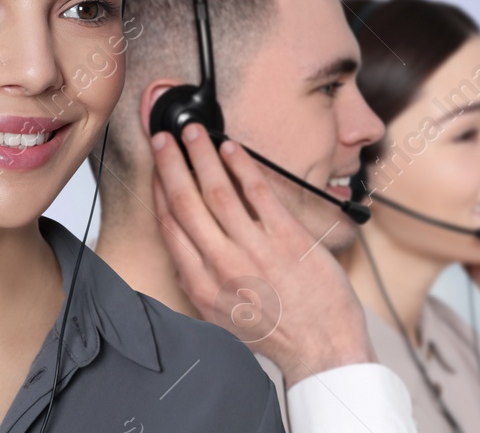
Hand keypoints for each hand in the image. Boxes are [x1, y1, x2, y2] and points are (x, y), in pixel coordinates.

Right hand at [149, 123, 374, 385]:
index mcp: (202, 286)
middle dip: (170, 164)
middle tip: (163, 137)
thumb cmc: (279, 334)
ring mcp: (256, 250)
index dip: (159, 191)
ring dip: (202, 155)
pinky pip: (258, 193)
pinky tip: (233, 149)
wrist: (322, 348)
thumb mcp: (224, 317)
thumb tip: (187, 251)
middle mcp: (223, 266)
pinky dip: (242, 166)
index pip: (170, 227)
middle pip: (185, 203)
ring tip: (194, 132)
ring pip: (217, 191)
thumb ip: (203, 282)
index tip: (156, 169)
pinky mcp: (288, 238)